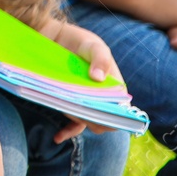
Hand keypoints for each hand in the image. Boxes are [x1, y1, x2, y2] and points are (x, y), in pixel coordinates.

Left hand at [43, 21, 122, 141]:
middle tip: (77, 109)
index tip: (100, 114)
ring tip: (65, 109)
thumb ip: (100, 58)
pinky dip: (67, 132)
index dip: (113, 117)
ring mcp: (86, 103)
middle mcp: (103, 99)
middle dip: (92, 119)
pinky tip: (58, 137)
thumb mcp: (94, 45)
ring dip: (78, 122)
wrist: (55, 38)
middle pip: (103, 120)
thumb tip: (98, 78)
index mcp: (115, 87)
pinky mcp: (71, 104)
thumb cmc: (80, 41)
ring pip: (87, 122)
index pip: (121, 110)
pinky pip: (73, 124)